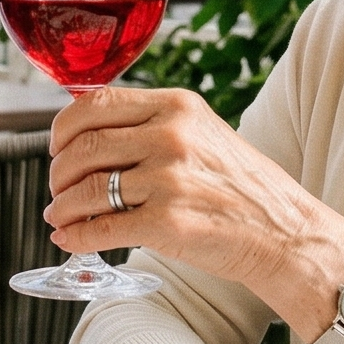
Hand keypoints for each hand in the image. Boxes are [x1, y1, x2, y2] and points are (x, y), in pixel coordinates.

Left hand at [45, 87, 334, 296]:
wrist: (286, 233)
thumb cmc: (242, 187)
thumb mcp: (203, 133)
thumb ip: (152, 125)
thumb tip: (88, 134)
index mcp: (177, 106)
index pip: (94, 104)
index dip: (63, 128)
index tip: (57, 146)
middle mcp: (171, 136)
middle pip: (83, 147)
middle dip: (58, 173)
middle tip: (57, 188)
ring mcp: (169, 180)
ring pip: (87, 189)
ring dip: (62, 207)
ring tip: (59, 216)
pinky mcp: (167, 224)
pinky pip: (101, 229)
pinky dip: (76, 236)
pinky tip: (70, 239)